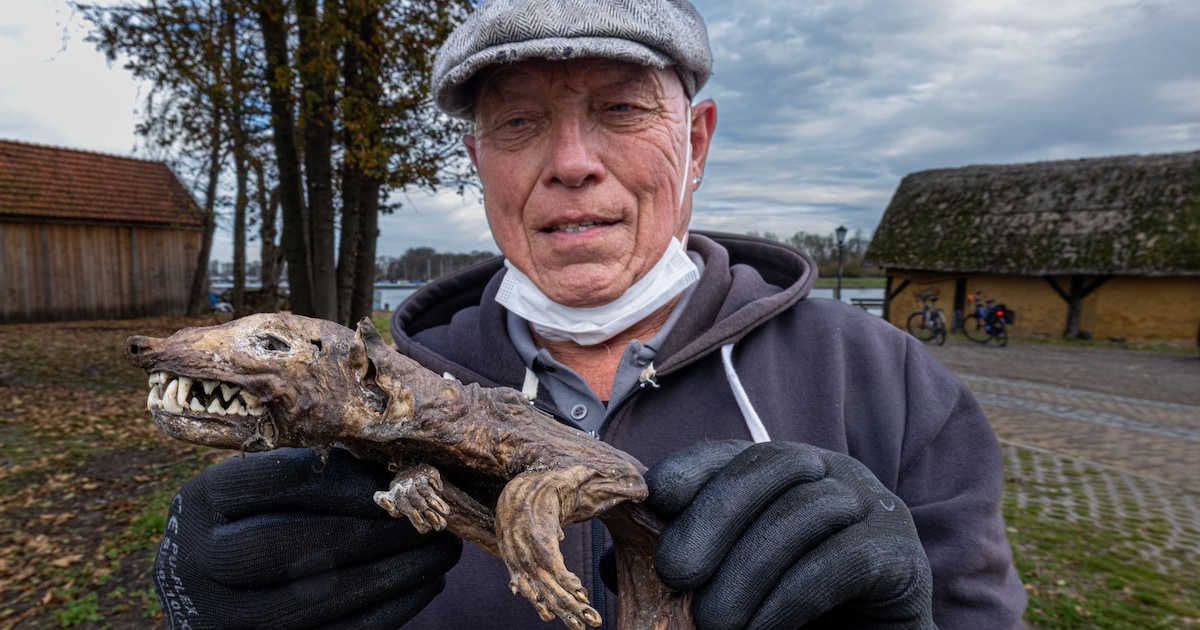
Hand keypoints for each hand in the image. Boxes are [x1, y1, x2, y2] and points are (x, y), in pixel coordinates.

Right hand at [154, 448, 461, 628]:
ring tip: (441, 550)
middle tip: (427, 519)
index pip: (275, 481)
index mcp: (200, 502)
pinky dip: (389, 609)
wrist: (206, 593)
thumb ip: (311, 475)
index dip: (343, 482)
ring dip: (393, 572)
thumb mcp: (258, 489)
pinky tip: (426, 584)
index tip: (396, 484)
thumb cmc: (252, 522)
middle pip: (288, 544)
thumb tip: (398, 473)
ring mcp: (221, 615)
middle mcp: (197, 561)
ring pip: (313, 598)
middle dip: (371, 531)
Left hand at [646, 441, 933, 629]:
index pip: (729, 453)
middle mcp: (830, 475)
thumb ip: (681, 566)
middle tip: (674, 573)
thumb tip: (611, 565)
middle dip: (713, 516)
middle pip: (768, 467)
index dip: (688, 469)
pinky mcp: (901, 554)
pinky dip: (793, 595)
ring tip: (715, 623)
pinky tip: (762, 628)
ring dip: (749, 569)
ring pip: (804, 513)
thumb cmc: (787, 616)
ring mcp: (872, 507)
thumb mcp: (725, 584)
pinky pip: (843, 559)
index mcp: (782, 473)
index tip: (652, 500)